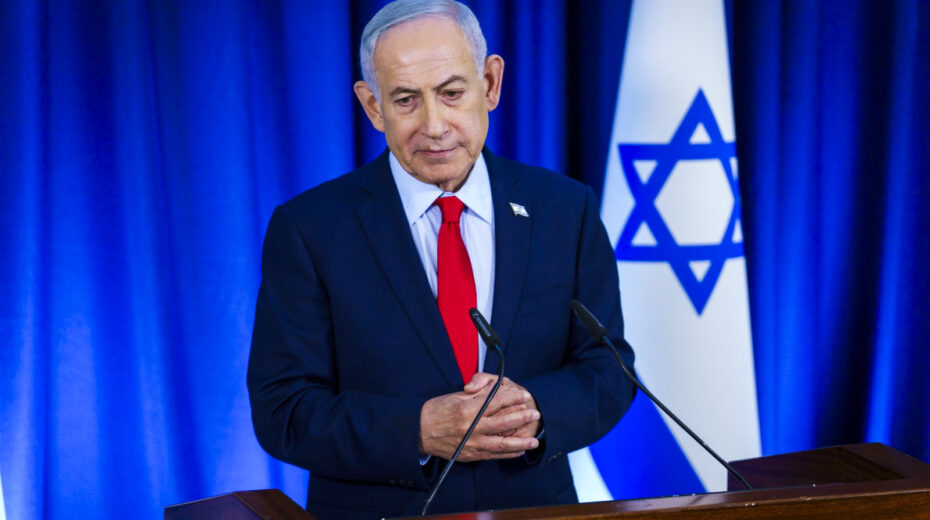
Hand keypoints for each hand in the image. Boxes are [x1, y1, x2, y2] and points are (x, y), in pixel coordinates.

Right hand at [419, 373, 540, 461]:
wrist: (418, 432)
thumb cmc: (436, 411)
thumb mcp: (456, 396)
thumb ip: (477, 395)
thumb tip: (496, 390)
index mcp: (467, 408)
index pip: (496, 402)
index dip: (512, 398)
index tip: (524, 394)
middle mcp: (471, 427)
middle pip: (503, 422)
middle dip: (522, 417)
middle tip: (535, 413)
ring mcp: (471, 443)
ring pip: (502, 444)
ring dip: (520, 442)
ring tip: (534, 441)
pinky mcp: (470, 455)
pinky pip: (493, 456)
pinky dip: (508, 454)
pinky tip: (519, 451)